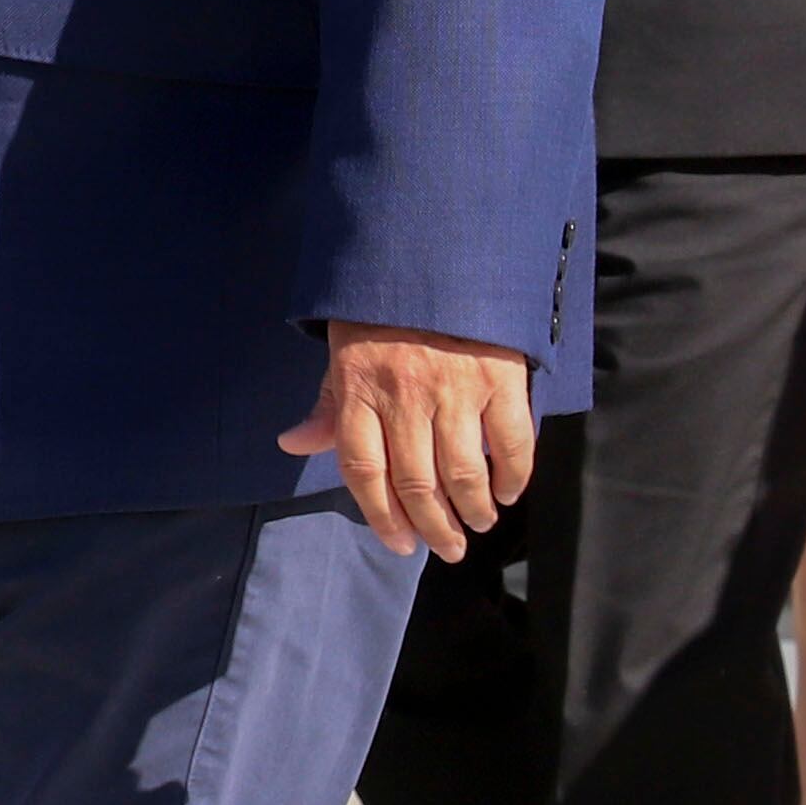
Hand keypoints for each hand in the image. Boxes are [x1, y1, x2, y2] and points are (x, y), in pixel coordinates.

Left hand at [282, 320, 536, 559]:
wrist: (430, 255)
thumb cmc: (380, 314)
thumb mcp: (342, 352)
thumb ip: (328, 405)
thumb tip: (292, 443)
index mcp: (359, 388)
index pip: (364, 470)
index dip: (381, 516)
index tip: (400, 543)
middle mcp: (405, 393)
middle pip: (417, 482)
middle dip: (434, 528)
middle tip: (448, 549)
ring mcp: (455, 387)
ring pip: (464, 473)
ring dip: (472, 511)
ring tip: (475, 524)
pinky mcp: (500, 377)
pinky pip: (513, 443)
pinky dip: (513, 478)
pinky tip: (506, 493)